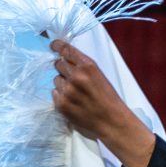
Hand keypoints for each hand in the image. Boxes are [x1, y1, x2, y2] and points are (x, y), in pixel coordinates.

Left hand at [49, 38, 150, 166]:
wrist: (111, 121)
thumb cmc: (108, 97)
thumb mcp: (99, 75)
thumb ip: (83, 66)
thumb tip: (65, 58)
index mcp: (88, 66)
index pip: (66, 50)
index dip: (58, 46)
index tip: (53, 45)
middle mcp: (76, 76)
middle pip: (58, 63)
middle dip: (63, 68)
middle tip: (71, 77)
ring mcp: (67, 91)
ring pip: (56, 80)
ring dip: (62, 84)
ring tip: (75, 93)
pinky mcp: (61, 104)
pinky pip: (54, 94)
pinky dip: (61, 96)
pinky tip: (72, 102)